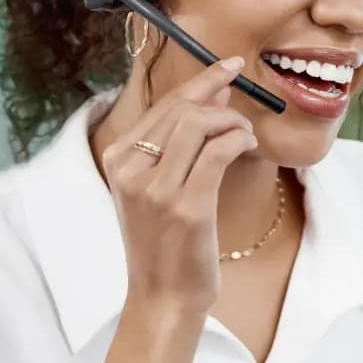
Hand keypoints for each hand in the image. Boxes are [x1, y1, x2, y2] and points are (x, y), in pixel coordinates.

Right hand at [101, 54, 255, 313]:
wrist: (161, 296)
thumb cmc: (163, 242)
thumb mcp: (155, 187)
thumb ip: (175, 143)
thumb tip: (213, 95)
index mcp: (116, 159)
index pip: (162, 104)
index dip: (201, 80)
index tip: (230, 67)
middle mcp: (130, 169)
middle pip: (182, 108)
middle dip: (220, 100)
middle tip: (244, 112)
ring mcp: (156, 188)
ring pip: (199, 123)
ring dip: (232, 121)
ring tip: (245, 136)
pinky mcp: (186, 206)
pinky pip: (218, 150)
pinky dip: (238, 139)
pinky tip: (246, 146)